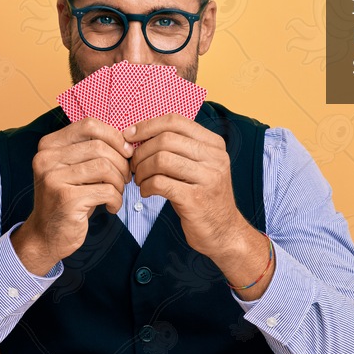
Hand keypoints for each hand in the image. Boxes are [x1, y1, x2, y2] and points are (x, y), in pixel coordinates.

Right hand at [12, 117, 131, 274]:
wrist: (46, 235)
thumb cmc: (68, 199)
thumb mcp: (74, 169)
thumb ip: (91, 150)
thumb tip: (128, 140)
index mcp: (49, 145)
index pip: (89, 125)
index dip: (114, 136)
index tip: (126, 152)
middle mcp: (47, 158)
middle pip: (99, 146)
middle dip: (121, 163)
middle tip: (125, 178)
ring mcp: (54, 178)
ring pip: (105, 167)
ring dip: (119, 182)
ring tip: (117, 192)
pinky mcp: (66, 199)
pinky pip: (106, 190)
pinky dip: (116, 199)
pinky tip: (112, 207)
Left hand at [123, 113, 243, 258]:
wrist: (224, 232)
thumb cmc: (203, 196)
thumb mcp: (199, 166)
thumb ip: (178, 148)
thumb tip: (137, 134)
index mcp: (214, 144)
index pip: (175, 121)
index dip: (147, 126)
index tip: (129, 136)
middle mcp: (215, 157)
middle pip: (165, 139)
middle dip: (141, 152)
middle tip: (133, 166)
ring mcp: (207, 178)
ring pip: (161, 160)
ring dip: (142, 170)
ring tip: (140, 180)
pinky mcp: (196, 199)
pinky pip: (160, 183)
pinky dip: (146, 186)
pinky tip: (146, 192)